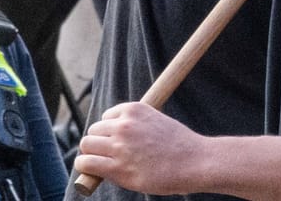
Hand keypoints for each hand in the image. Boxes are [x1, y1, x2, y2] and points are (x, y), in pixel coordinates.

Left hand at [74, 102, 206, 193]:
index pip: (106, 117)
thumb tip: (117, 135)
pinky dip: (85, 167)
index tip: (118, 141)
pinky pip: (86, 163)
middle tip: (110, 155)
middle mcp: (124, 125)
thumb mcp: (158, 122)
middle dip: (99, 142)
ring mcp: (119, 146)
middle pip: (93, 130)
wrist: (195, 162)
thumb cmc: (180, 146)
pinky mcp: (117, 168)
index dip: (110, 131)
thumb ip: (138, 124)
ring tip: (100, 163)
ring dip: (90, 154)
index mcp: (135, 110)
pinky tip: (92, 172)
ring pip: (86, 145)